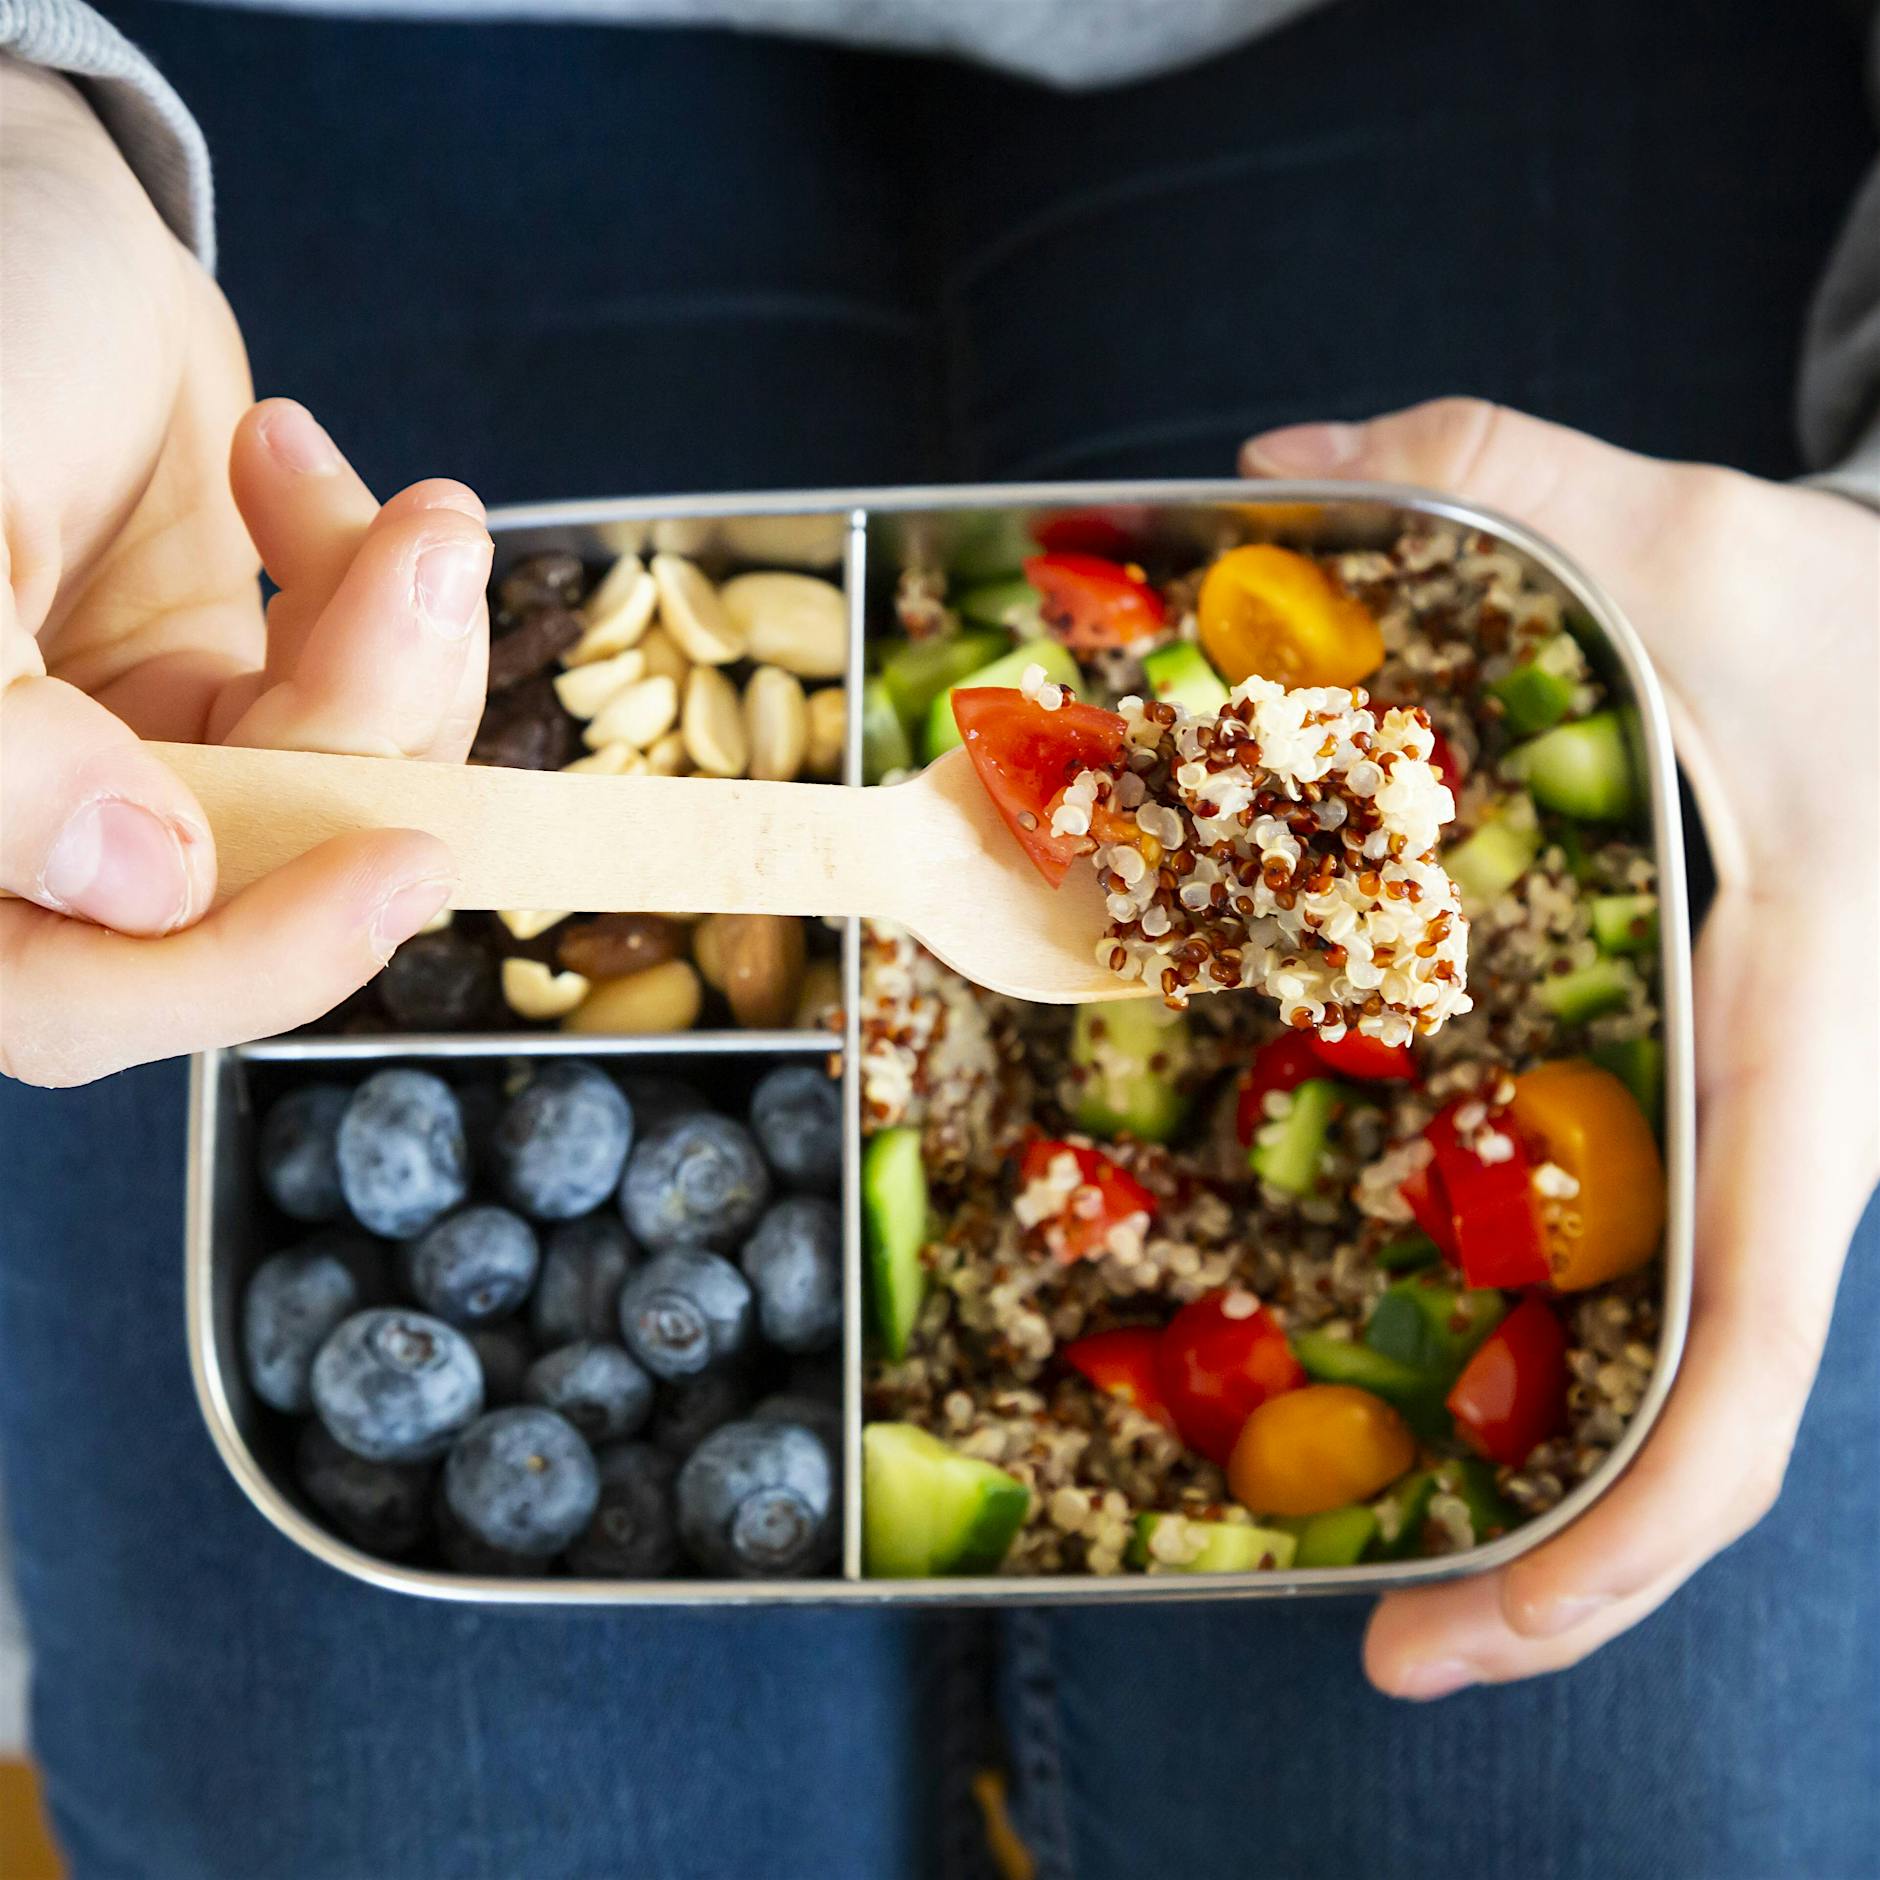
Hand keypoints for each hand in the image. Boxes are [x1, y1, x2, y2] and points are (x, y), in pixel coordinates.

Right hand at [1, 63, 490, 1085]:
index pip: (72, 993)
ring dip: (406, 648)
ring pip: (334, 792)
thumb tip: (156, 882)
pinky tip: (291, 459)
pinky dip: (386, 590)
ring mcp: (137, 756)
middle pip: (249, 893)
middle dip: (369, 741)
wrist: (6, 201)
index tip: (399, 865)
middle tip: (426, 577)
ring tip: (408, 505)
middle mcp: (31, 817)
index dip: (242, 967)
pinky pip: (361, 694)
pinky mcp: (225, 681)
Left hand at [1241, 398, 1879, 1694]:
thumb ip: (1481, 474)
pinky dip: (1545, 1341)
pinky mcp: (1716, 1117)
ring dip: (1537, 1483)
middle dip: (1546, 1573)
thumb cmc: (1871, 620)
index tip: (1447, 1650)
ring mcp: (1750, 1151)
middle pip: (1687, 1445)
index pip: (1747, 1392)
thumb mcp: (1683, 534)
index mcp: (1810, 1082)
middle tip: (1367, 1635)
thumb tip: (1271, 456)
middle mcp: (1784, 1157)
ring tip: (1354, 1530)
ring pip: (1665, 1381)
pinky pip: (1644, 1274)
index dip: (1609, 1559)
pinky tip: (1409, 1331)